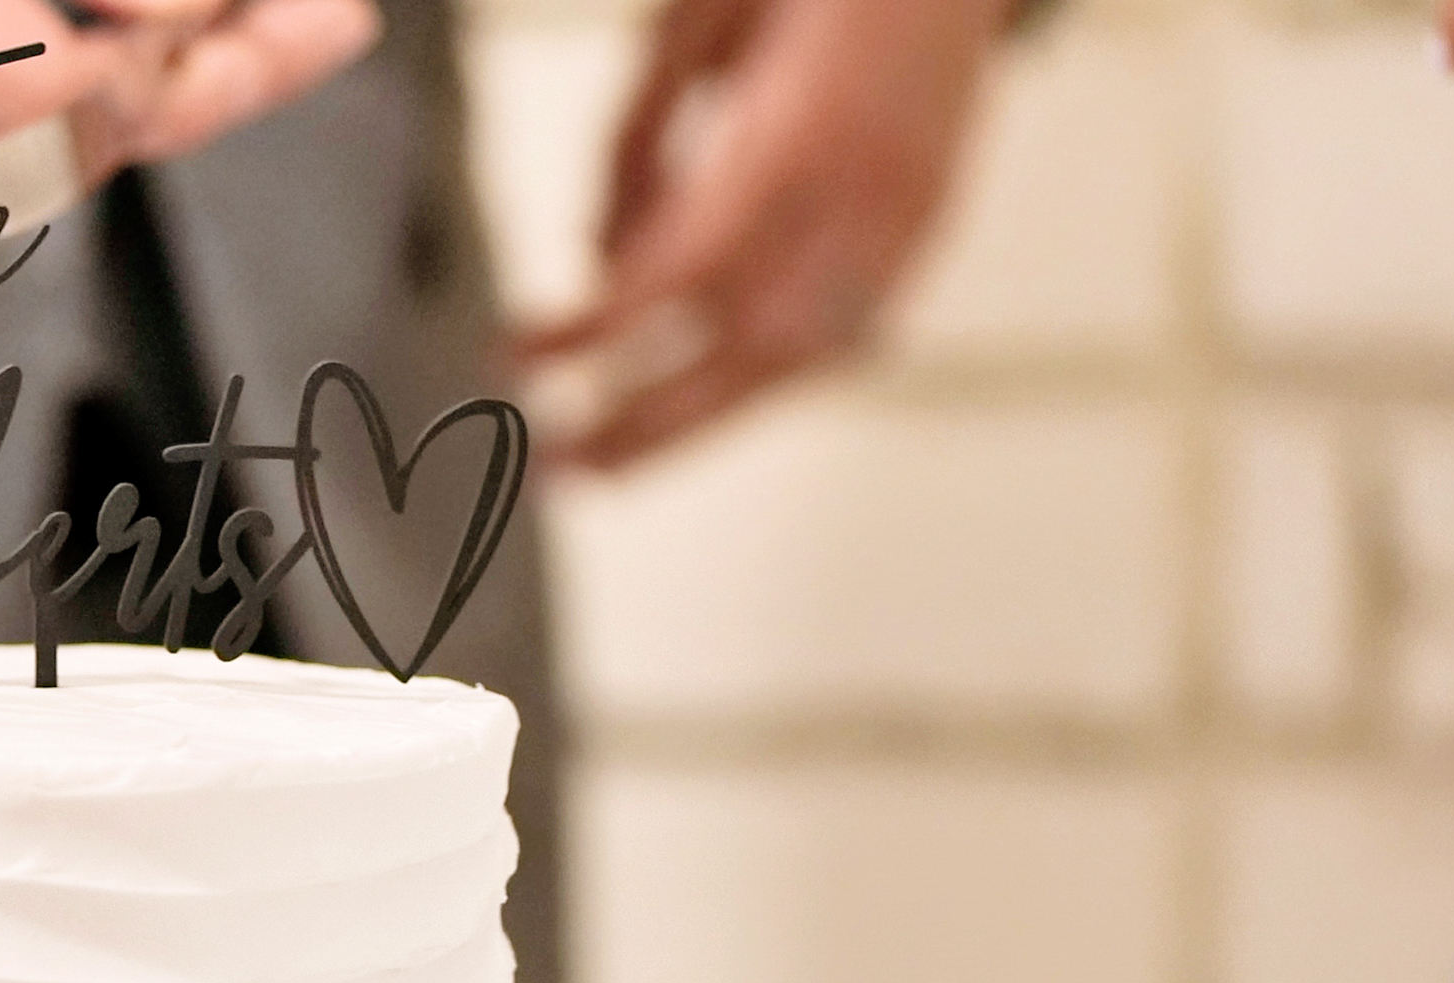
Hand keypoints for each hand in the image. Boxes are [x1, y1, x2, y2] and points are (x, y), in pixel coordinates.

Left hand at [518, 0, 1005, 469]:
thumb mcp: (699, 20)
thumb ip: (639, 140)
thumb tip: (596, 258)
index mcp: (801, 124)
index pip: (683, 264)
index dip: (598, 326)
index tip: (524, 358)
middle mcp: (864, 186)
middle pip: (748, 347)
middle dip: (647, 422)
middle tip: (560, 467)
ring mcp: (910, 214)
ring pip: (802, 360)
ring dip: (702, 420)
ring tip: (616, 458)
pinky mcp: (929, 224)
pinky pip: (846, 336)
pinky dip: (767, 375)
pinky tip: (707, 394)